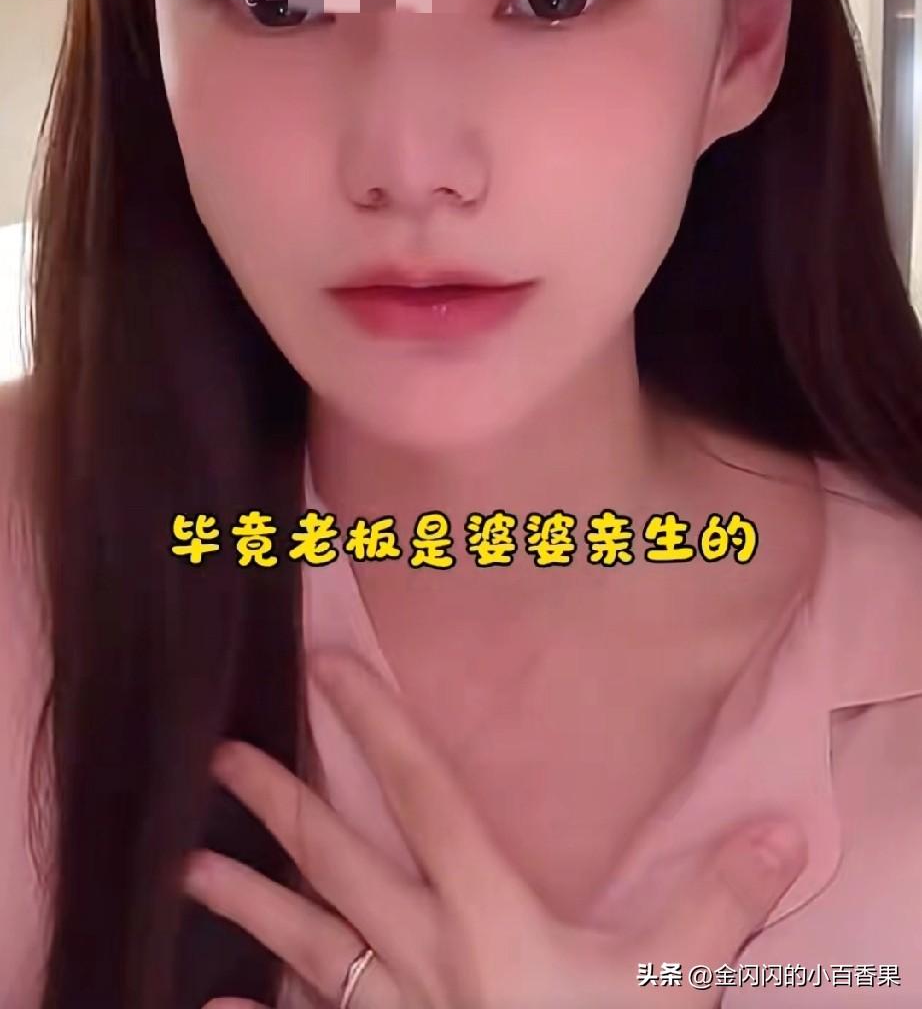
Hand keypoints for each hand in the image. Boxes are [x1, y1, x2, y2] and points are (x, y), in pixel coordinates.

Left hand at [184, 647, 805, 1008]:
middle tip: (219, 756)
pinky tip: (214, 1008)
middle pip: (338, 863)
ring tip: (191, 867)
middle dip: (279, 804)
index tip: (325, 665)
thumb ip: (717, 900)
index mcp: (488, 916)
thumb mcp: (676, 984)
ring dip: (248, 902)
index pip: (422, 795)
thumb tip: (778, 829)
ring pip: (306, 948)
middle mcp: (425, 957)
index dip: (376, 722)